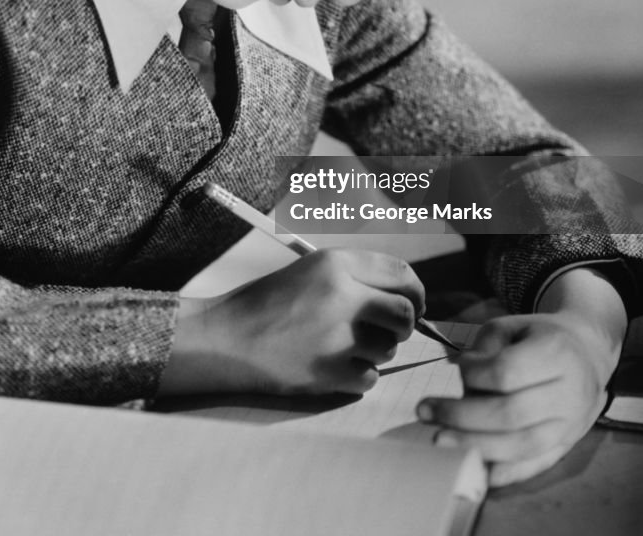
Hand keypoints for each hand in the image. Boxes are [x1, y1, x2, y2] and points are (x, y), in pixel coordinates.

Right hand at [158, 248, 423, 397]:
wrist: (226, 338)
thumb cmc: (266, 301)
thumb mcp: (310, 270)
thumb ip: (355, 275)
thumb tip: (403, 295)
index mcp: (336, 264)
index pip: (401, 274)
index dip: (415, 291)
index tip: (414, 302)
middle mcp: (342, 297)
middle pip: (404, 313)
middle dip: (405, 323)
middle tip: (391, 328)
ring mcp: (338, 338)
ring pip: (389, 349)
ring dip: (377, 349)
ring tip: (346, 344)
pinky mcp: (331, 374)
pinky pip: (371, 378)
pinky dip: (360, 375)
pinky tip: (335, 364)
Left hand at [417, 269, 626, 486]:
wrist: (588, 353)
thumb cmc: (538, 337)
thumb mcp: (511, 326)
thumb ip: (484, 348)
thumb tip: (464, 384)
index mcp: (556, 352)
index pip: (507, 372)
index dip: (474, 374)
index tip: (460, 368)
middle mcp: (569, 392)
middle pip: (511, 413)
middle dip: (462, 416)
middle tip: (426, 412)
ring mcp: (571, 423)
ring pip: (523, 445)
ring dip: (477, 445)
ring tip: (440, 439)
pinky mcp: (567, 444)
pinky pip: (536, 464)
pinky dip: (506, 472)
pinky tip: (478, 472)